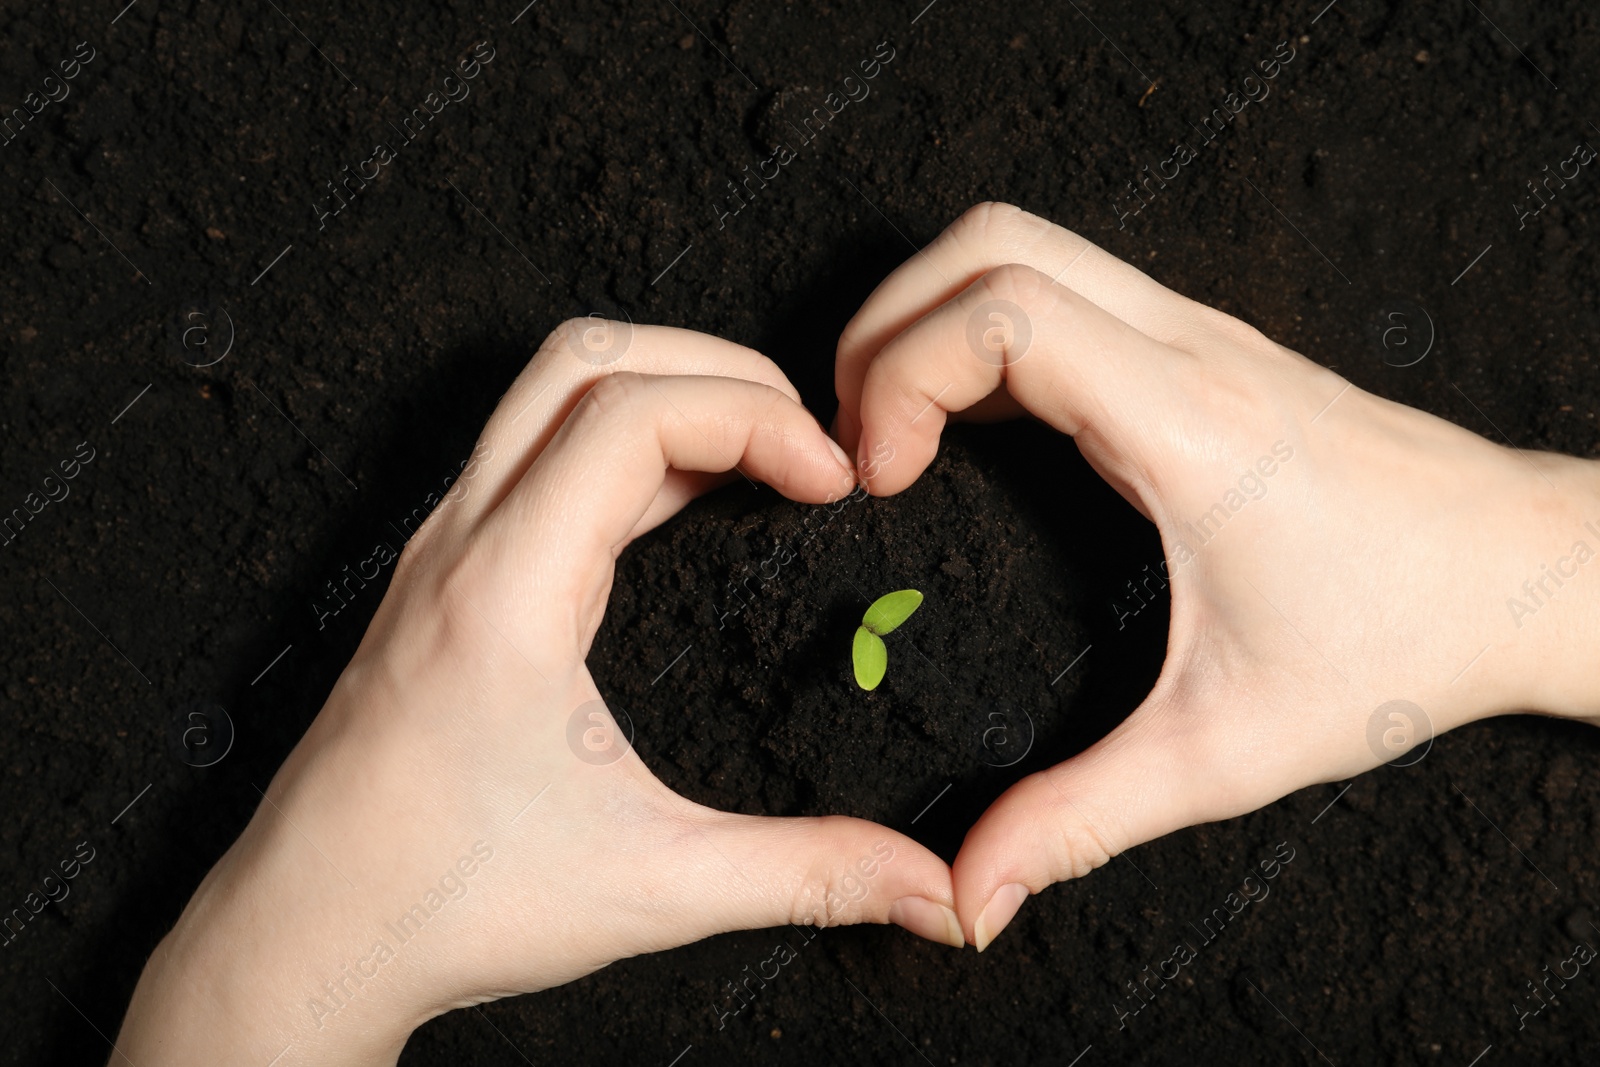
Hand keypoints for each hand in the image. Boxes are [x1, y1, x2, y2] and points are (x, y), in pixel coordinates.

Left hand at [114, 324, 960, 1065]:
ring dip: (665, 391)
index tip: (831, 479)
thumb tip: (936, 889)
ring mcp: (442, 552)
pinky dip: (622, 442)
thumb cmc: (446, 901)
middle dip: (715, 366)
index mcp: (506, 589)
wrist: (306, 934)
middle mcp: (462, 543)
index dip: (755, 416)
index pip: (633, 413)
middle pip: (584, 356)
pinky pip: (534, 453)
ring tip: (759, 454)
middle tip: (804, 435)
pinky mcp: (442, 578)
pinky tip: (681, 502)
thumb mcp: (653, 886)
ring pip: (549, 393)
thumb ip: (807, 874)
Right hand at [832, 202, 1599, 950]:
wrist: (1527, 573)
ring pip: (1022, 247)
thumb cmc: (1403, 644)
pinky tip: (967, 434)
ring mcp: (1197, 336)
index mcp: (1186, 424)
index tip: (877, 478)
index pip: (1003, 310)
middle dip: (886, 326)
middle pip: (990, 242)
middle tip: (858, 444)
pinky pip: (1060, 293)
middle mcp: (1188, 350)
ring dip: (929, 320)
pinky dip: (980, 339)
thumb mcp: (1228, 750)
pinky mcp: (1200, 350)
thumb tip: (972, 893)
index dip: (901, 374)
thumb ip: (1084, 819)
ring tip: (894, 434)